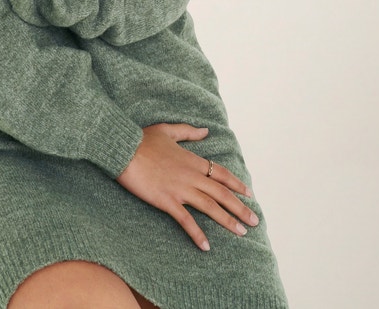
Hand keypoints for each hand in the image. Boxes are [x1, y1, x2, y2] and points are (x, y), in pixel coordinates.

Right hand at [116, 123, 257, 250]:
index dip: (236, 184)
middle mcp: (191, 176)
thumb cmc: (142, 139)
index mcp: (192, 160)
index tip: (249, 194)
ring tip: (242, 232)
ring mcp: (180, 189)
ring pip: (210, 207)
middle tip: (254, 221)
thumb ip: (188, 132)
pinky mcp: (167, 201)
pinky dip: (197, 234)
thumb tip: (205, 131)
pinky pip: (186, 220)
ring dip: (228, 221)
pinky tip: (206, 246)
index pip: (220, 174)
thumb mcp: (168, 130)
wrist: (124, 149)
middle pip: (222, 193)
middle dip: (240, 208)